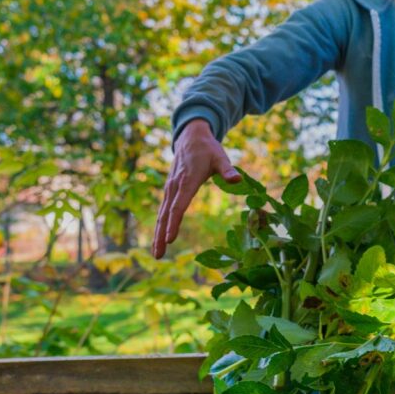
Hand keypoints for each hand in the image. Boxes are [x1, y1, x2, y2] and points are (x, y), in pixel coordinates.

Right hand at [152, 119, 240, 258]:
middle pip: (166, 215)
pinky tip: (159, 239)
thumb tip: (237, 180)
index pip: (179, 206)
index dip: (174, 223)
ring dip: (157, 234)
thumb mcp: (221, 158)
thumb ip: (228, 170)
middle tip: (158, 256)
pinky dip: (160, 225)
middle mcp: (174, 186)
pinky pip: (163, 210)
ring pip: (161, 214)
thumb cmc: (209, 149)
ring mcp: (169, 188)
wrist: (191, 137)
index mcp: (187, 181)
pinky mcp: (169, 190)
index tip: (170, 239)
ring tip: (156, 254)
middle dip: (161, 236)